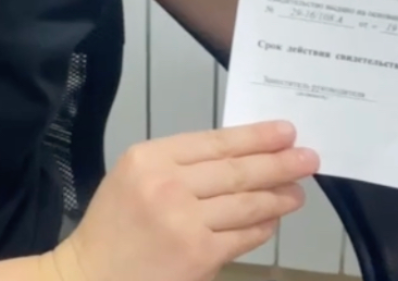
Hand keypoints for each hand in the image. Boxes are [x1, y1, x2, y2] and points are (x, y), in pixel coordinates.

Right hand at [47, 121, 318, 280]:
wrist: (89, 277)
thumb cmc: (114, 224)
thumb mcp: (135, 175)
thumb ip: (179, 164)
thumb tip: (238, 156)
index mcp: (150, 156)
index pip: (215, 141)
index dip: (255, 136)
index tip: (285, 131)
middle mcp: (167, 185)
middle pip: (236, 170)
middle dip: (278, 162)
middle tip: (308, 157)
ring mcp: (184, 222)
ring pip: (244, 203)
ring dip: (277, 196)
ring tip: (298, 189)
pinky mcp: (197, 256)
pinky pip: (241, 237)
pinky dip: (262, 227)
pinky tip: (274, 220)